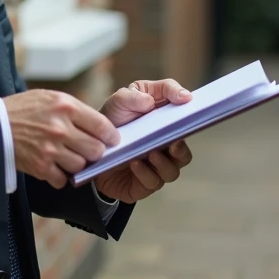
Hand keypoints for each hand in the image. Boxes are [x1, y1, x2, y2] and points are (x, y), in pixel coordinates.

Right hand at [3, 90, 120, 189]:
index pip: (102, 125)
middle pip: (96, 149)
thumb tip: (97, 125)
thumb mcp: (49, 98)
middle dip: (95, 151)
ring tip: (69, 157)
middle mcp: (61, 128)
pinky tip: (54, 166)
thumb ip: (74, 110)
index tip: (112, 140)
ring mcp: (51, 149)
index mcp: (65, 107)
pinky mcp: (40, 166)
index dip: (111, 135)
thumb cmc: (22, 109)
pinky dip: (61, 176)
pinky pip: (63, 180)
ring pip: (81, 166)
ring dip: (77, 164)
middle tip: (89, 150)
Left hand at [93, 79, 194, 202]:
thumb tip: (150, 102)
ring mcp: (157, 165)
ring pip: (173, 170)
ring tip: (150, 153)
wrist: (91, 149)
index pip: (186, 113)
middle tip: (174, 141)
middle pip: (184, 149)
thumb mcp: (119, 101)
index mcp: (167, 120)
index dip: (188, 107)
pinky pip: (152, 182)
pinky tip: (134, 163)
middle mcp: (167, 144)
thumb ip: (135, 95)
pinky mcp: (145, 182)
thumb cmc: (113, 120)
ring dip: (163, 163)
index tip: (185, 101)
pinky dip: (145, 173)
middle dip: (181, 147)